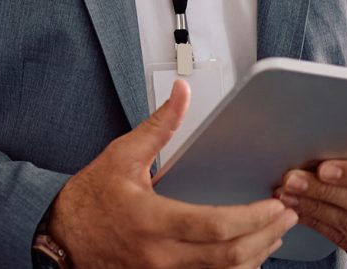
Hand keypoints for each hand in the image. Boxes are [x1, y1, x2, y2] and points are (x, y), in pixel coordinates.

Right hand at [49, 80, 296, 268]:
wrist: (60, 236)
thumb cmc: (89, 198)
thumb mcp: (121, 156)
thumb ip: (158, 126)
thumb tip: (181, 94)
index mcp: (150, 219)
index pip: (214, 225)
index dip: (253, 217)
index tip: (274, 205)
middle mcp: (159, 254)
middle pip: (229, 256)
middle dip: (267, 236)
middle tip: (286, 217)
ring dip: (256, 256)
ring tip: (273, 234)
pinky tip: (246, 256)